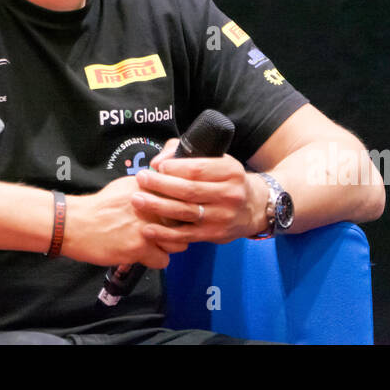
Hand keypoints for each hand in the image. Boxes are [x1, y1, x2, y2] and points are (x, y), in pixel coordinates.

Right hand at [60, 175, 183, 268]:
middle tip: (164, 232)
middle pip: (185, 222)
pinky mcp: (140, 247)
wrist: (75, 224)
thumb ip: (149, 189)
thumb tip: (165, 191)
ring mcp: (148, 226)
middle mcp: (152, 204)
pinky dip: (154, 260)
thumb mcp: (125, 186)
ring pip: (178, 243)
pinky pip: (163, 260)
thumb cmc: (99, 207)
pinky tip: (142, 254)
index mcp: (150, 187)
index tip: (177, 215)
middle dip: (177, 229)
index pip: (183, 198)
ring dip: (167, 245)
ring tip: (152, 244)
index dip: (182, 209)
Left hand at [131, 139, 267, 246]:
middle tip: (141, 179)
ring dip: (158, 207)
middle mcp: (229, 194)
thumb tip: (158, 161)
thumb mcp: (217, 161)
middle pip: (189, 190)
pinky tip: (148, 229)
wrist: (253, 207)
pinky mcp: (214, 235)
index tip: (157, 166)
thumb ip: (187, 155)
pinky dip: (165, 234)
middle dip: (160, 185)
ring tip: (137, 200)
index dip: (174, 168)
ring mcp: (222, 217)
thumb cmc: (226, 180)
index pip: (198, 169)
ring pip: (185, 212)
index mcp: (230, 172)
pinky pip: (186, 235)